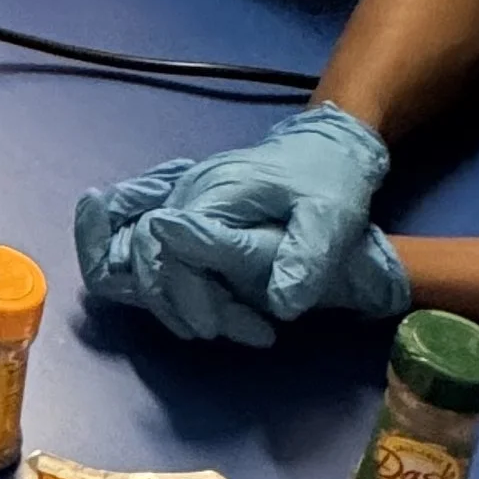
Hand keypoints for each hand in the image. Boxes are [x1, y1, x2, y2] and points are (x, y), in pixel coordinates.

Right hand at [75, 105, 407, 344]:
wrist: (327, 145)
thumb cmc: (329, 179)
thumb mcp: (331, 217)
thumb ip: (305, 257)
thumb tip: (280, 307)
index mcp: (216, 191)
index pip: (174, 248)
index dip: (186, 293)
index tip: (214, 328)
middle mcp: (188, 192)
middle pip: (148, 250)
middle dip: (173, 300)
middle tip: (217, 332)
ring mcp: (185, 198)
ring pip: (147, 251)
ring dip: (168, 295)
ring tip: (214, 327)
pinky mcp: (192, 210)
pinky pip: (160, 246)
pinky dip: (169, 281)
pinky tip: (202, 307)